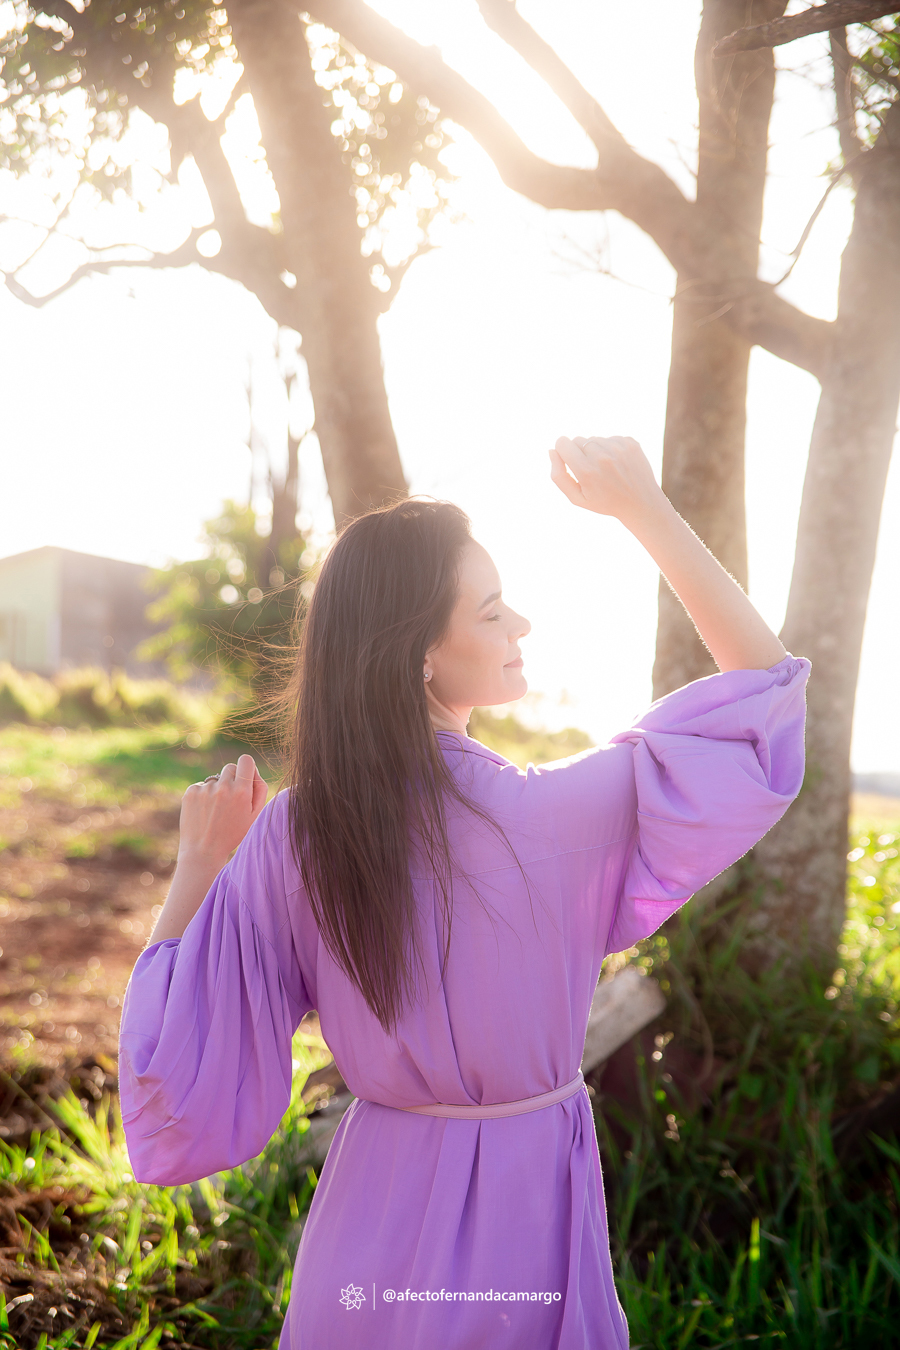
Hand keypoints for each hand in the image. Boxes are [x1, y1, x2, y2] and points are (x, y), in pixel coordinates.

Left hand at [178, 754, 267, 870]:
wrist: (203, 852)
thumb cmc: (232, 834)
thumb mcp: (254, 816)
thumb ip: (259, 789)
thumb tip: (253, 770)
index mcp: (242, 791)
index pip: (246, 760)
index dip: (246, 767)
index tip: (244, 778)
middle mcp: (223, 787)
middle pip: (230, 767)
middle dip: (232, 779)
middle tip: (230, 799)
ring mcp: (205, 789)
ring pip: (215, 778)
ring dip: (217, 789)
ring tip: (215, 811)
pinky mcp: (191, 792)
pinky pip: (201, 785)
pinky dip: (203, 795)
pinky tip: (204, 812)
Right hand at [549, 436, 665, 527]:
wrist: (641, 503)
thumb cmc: (605, 502)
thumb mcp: (577, 498)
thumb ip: (559, 476)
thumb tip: (552, 451)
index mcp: (586, 470)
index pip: (562, 442)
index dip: (562, 451)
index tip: (568, 460)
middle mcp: (602, 455)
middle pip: (577, 439)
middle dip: (579, 453)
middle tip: (591, 471)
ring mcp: (618, 447)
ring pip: (594, 438)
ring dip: (596, 450)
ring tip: (607, 469)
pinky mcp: (630, 442)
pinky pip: (610, 438)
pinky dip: (611, 449)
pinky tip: (618, 465)